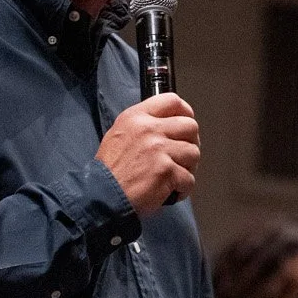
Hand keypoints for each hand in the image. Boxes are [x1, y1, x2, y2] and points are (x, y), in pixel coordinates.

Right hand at [96, 93, 198, 213]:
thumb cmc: (110, 170)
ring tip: (174, 175)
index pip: (172, 101)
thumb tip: (168, 125)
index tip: (186, 124)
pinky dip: (183, 188)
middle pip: (190, 126)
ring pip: (193, 153)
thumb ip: (143, 125)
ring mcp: (159, 150)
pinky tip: (171, 191)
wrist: (103, 196)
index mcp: (137, 117)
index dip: (185, 112)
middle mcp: (149, 129)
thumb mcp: (119, 134)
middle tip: (183, 155)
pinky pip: (189, 178)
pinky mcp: (166, 171)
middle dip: (191, 142)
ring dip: (188, 167)